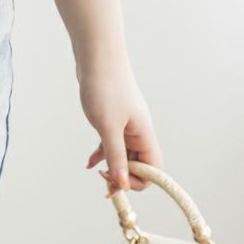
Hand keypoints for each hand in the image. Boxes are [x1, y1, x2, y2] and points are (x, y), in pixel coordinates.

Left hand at [79, 56, 162, 197]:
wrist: (96, 58)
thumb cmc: (105, 88)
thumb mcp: (108, 127)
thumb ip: (116, 156)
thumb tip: (123, 183)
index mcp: (144, 135)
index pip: (153, 168)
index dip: (140, 181)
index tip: (119, 184)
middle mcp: (139, 132)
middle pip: (139, 164)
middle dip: (124, 176)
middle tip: (104, 185)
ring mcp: (126, 125)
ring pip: (124, 154)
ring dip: (113, 166)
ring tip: (97, 175)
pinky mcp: (113, 119)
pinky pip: (112, 143)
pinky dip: (103, 153)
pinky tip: (90, 162)